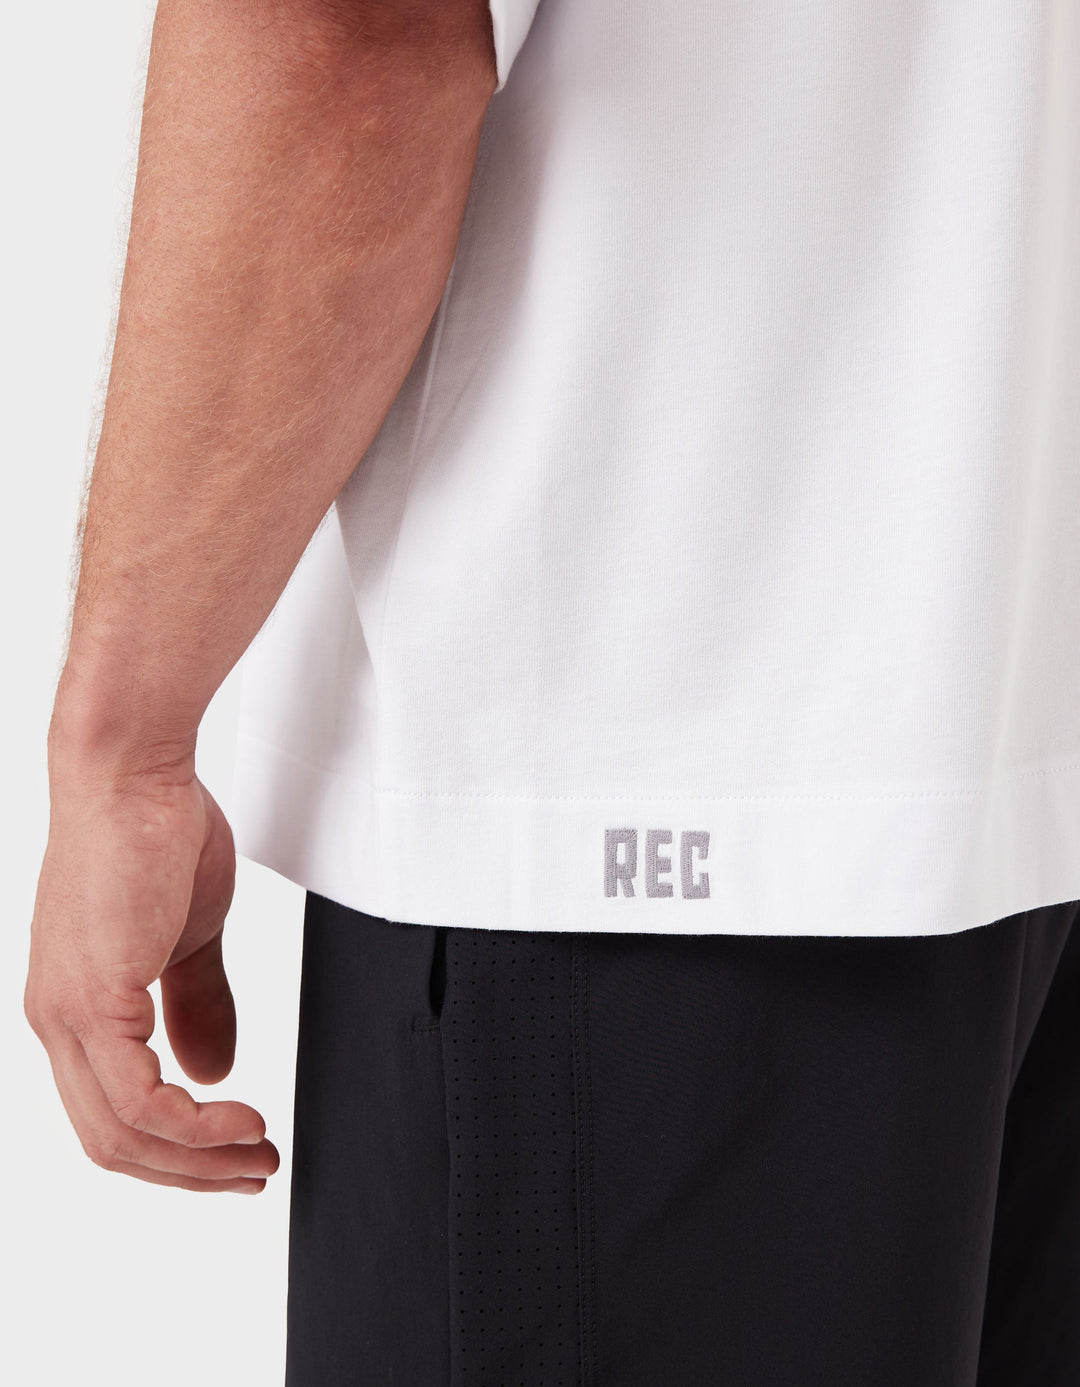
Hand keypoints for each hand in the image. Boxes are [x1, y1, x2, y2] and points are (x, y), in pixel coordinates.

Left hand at [25, 749, 279, 1192]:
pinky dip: (194, 1124)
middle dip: (191, 1172)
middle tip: (252, 1173)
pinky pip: (139, 1098)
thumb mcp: (188, 936)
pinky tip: (237, 1117)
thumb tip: (211, 1068)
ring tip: (256, 1153)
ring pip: (122, 1133)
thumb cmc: (153, 833)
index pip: (111, 1114)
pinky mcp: (93, 999)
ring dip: (198, 1159)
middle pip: (112, 1142)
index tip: (233, 1154)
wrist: (131, 774)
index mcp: (74, 1008)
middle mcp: (57, 1020)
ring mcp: (68, 1013)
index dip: (175, 1148)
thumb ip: (196, 1004)